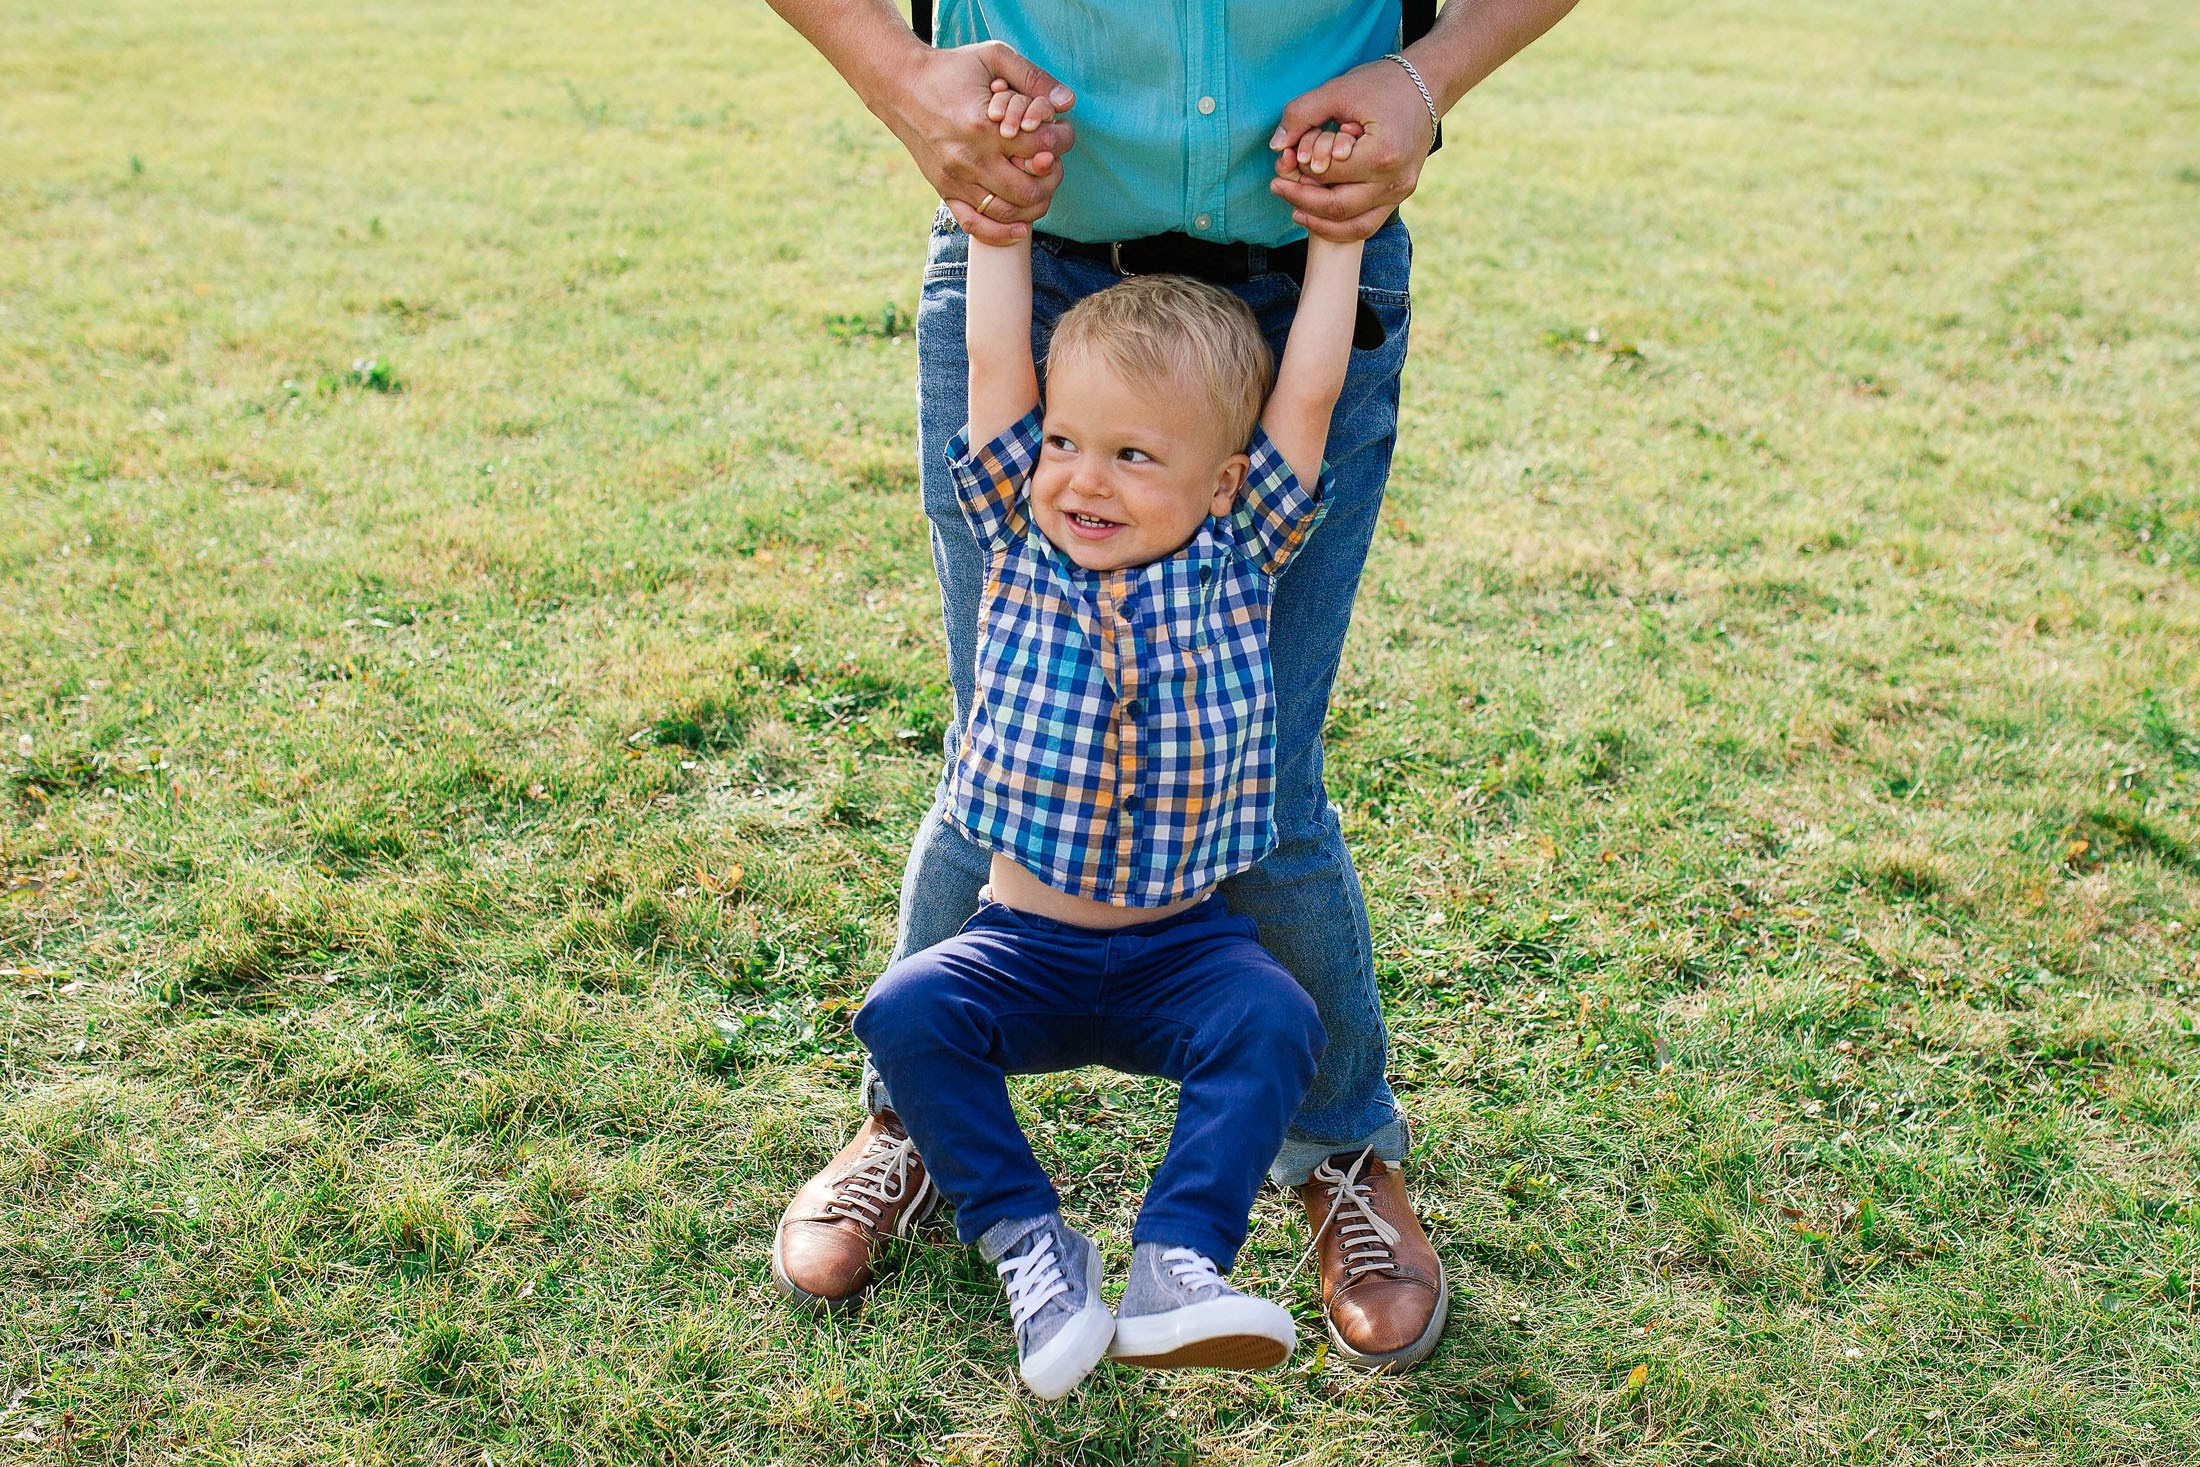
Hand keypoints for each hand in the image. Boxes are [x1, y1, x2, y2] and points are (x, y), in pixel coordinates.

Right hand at [876, 42, 1076, 245]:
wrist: (899, 86)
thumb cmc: (951, 69)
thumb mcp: (993, 56)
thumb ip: (1033, 76)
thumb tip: (1068, 101)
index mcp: (983, 125)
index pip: (1039, 148)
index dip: (1061, 142)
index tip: (1062, 133)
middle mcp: (969, 158)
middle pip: (1028, 189)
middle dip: (1051, 178)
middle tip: (1053, 162)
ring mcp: (955, 179)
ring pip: (1008, 212)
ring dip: (1034, 205)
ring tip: (1040, 185)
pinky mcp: (944, 190)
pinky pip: (975, 225)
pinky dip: (1001, 233)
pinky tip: (1020, 228)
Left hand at [1268, 59, 1437, 241]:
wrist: (1425, 86)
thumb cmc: (1381, 84)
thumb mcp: (1338, 90)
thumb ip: (1302, 114)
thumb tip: (1276, 146)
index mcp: (1382, 154)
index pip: (1327, 174)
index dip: (1299, 170)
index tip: (1284, 160)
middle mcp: (1395, 180)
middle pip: (1338, 207)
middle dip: (1302, 199)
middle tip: (1277, 187)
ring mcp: (1401, 192)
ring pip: (1353, 226)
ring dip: (1319, 222)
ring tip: (1294, 209)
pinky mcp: (1400, 195)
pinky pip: (1367, 223)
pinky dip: (1340, 226)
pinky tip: (1318, 216)